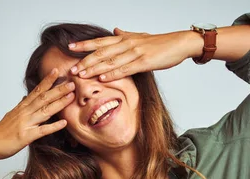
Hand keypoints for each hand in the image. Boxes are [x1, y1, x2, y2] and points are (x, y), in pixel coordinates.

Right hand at [0, 68, 74, 161]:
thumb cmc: (1, 132)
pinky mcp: (26, 137)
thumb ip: (20, 107)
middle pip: (43, 98)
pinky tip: (64, 123)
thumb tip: (26, 98)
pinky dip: (54, 126)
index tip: (56, 71)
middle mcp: (24, 113)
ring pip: (45, 111)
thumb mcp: (11, 115)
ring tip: (71, 96)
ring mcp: (26, 124)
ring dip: (59, 103)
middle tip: (72, 83)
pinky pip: (42, 131)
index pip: (36, 90)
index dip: (47, 81)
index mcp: (21, 108)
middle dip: (58, 90)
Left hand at [67, 28, 192, 80]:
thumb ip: (126, 34)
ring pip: (110, 61)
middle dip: (85, 60)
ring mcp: (135, 52)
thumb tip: (115, 29)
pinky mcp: (144, 62)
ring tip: (81, 75)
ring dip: (94, 69)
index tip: (70, 47)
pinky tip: (102, 79)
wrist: (180, 43)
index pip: (100, 41)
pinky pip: (125, 69)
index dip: (84, 44)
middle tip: (71, 69)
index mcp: (124, 38)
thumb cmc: (160, 43)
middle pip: (101, 52)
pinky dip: (113, 74)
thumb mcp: (140, 36)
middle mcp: (127, 43)